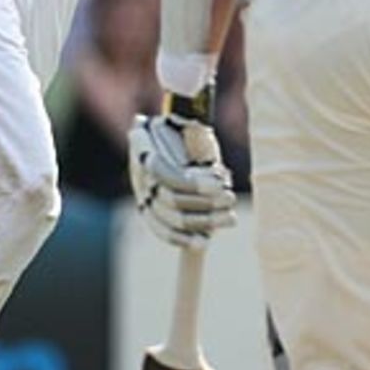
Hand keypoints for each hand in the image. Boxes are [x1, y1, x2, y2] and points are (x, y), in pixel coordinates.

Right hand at [129, 113, 237, 247]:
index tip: (221, 182)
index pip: (159, 169)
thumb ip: (195, 134)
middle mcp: (138, 170)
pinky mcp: (149, 212)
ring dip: (202, 220)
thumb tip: (197, 128)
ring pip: (167, 216)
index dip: (190, 181)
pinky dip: (183, 238)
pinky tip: (205, 241)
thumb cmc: (192, 133)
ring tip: (230, 217)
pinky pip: (161, 231)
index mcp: (142, 142)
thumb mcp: (194, 130)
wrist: (180, 140)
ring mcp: (141, 193)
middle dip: (203, 201)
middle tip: (231, 197)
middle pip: (167, 197)